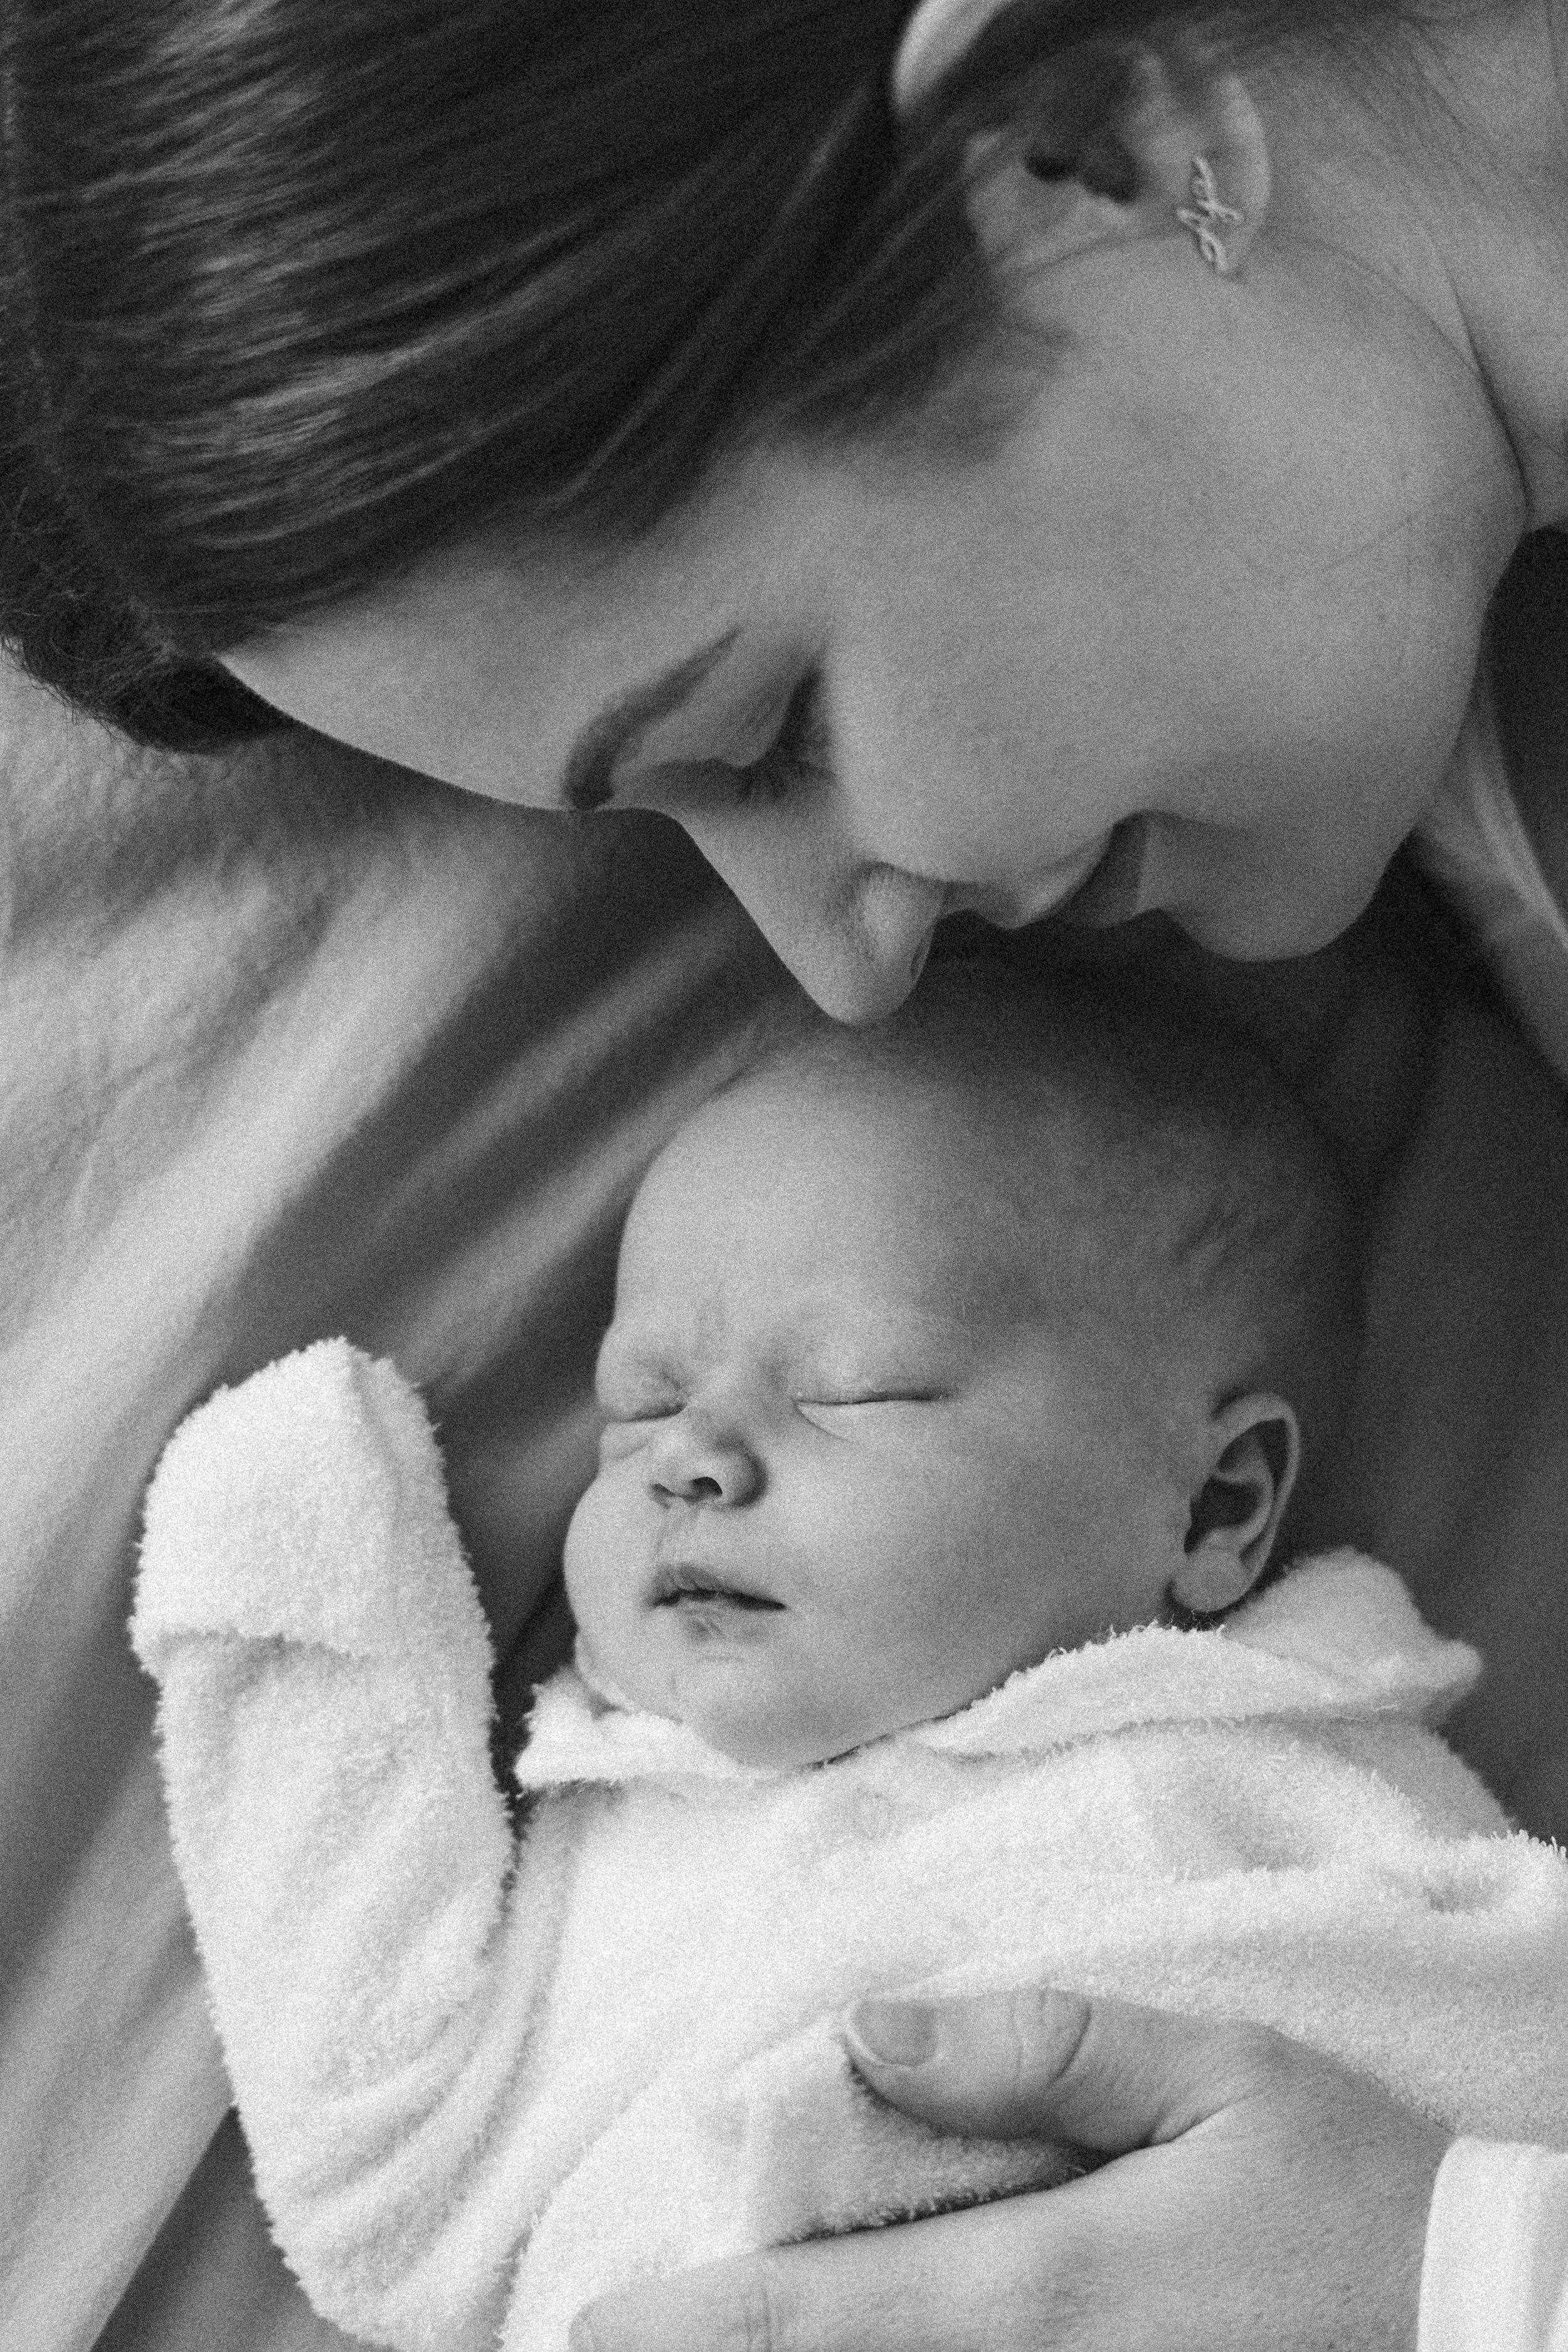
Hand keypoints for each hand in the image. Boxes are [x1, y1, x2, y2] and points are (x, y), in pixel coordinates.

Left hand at [569, 1988, 1450, 2351]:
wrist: (1481, 2329)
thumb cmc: (1352, 2196)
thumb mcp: (1217, 2072)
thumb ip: (1035, 2047)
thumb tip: (867, 2029)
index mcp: (1035, 2291)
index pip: (807, 2320)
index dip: (679, 2329)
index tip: (582, 2327)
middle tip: (621, 2334)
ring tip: (717, 2337)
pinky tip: (859, 2343)